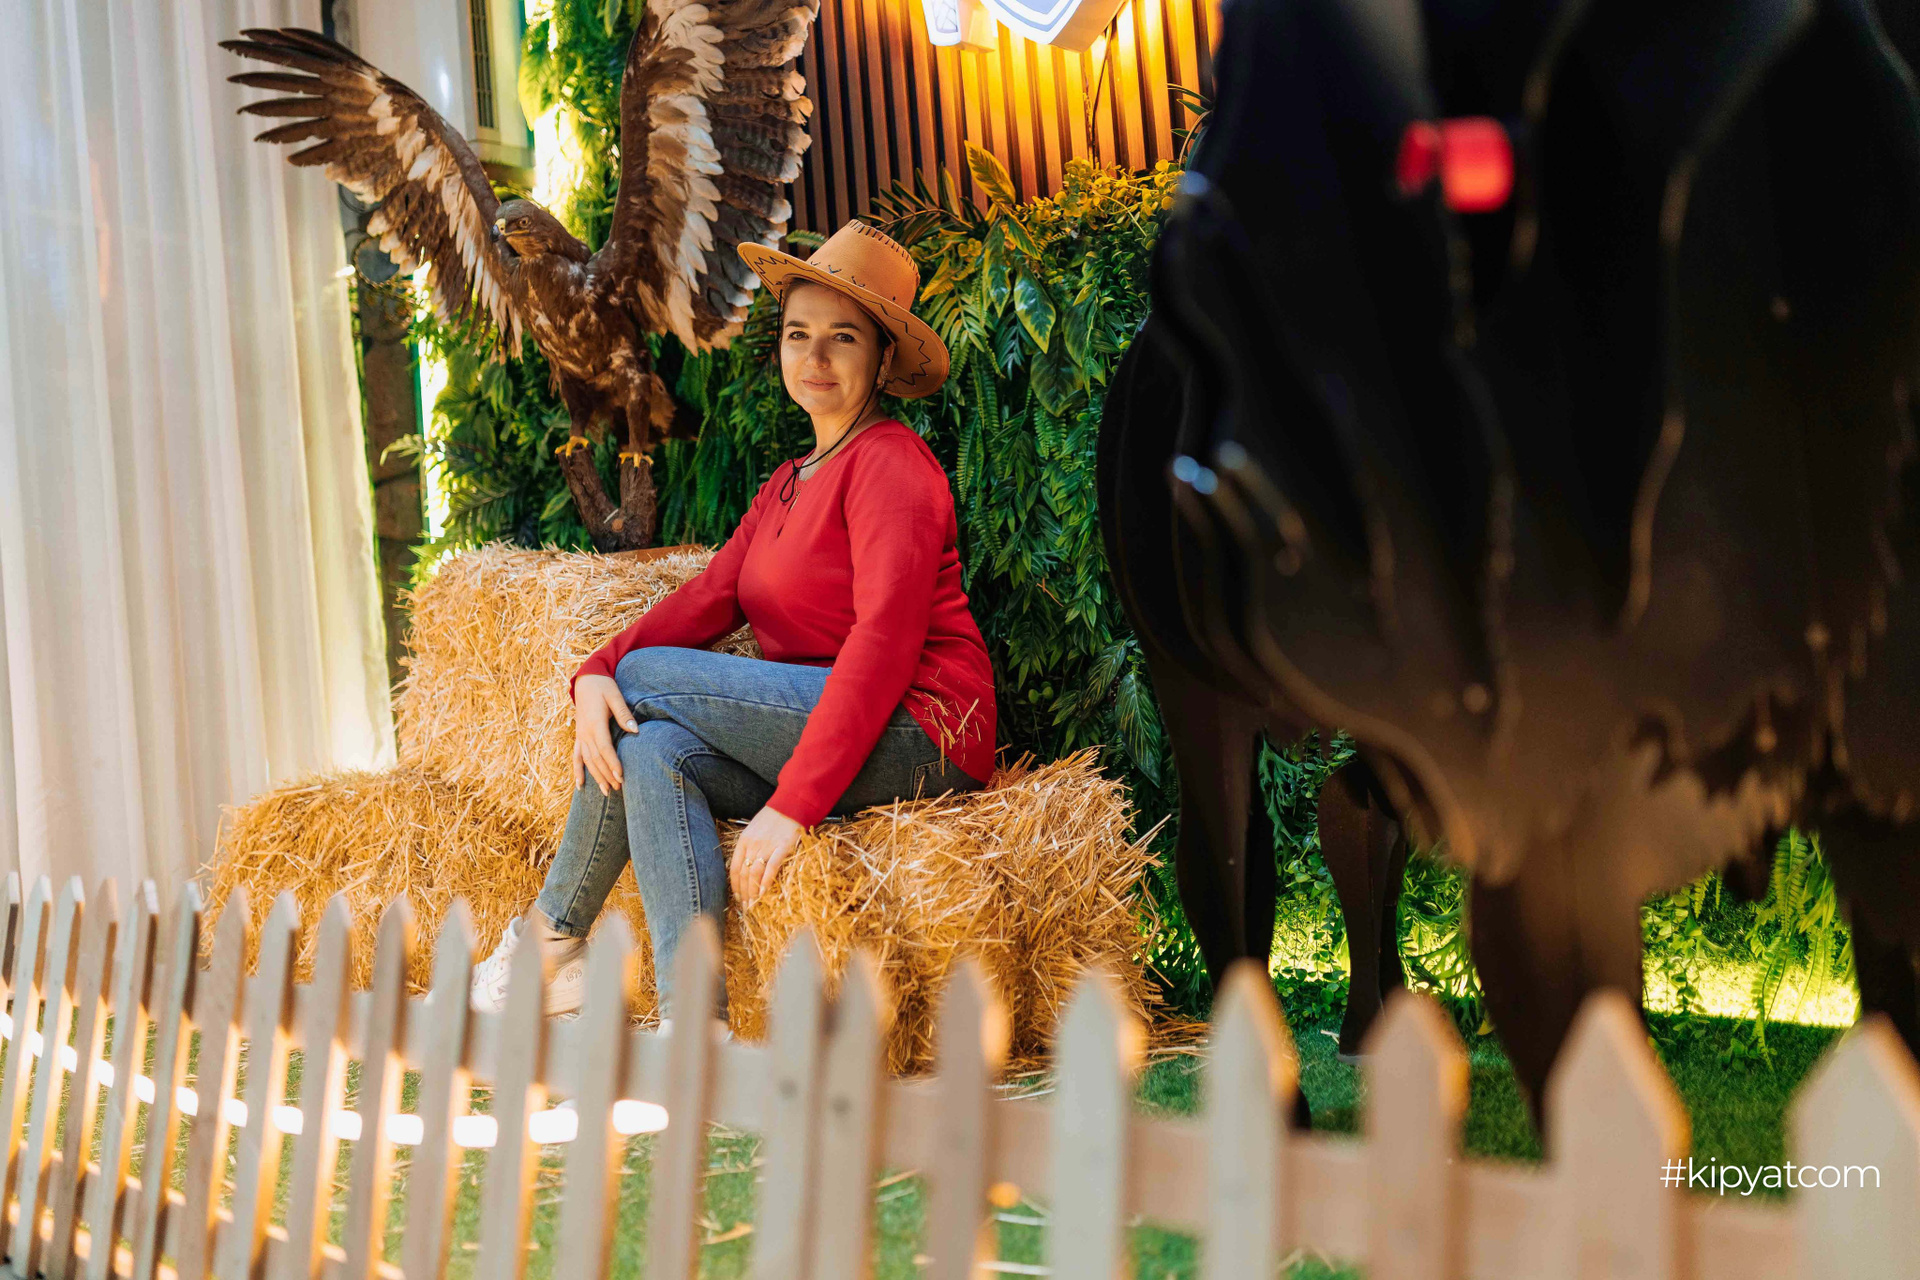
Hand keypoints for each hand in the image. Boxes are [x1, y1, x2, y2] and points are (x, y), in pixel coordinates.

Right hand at [573, 673, 638, 794]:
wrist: (586, 680)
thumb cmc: (603, 686)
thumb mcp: (615, 696)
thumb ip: (624, 714)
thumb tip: (636, 730)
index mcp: (595, 723)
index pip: (604, 748)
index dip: (612, 763)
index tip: (621, 776)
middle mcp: (585, 732)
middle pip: (596, 759)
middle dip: (607, 775)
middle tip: (619, 788)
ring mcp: (580, 735)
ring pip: (587, 760)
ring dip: (596, 777)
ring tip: (606, 792)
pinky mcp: (579, 735)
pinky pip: (576, 756)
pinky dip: (578, 771)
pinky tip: (580, 786)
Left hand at [728, 805, 803, 904]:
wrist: (791, 805)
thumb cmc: (773, 819)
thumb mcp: (754, 830)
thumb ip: (750, 847)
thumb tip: (747, 867)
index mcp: (744, 841)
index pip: (735, 868)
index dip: (735, 886)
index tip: (738, 898)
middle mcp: (752, 845)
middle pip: (744, 874)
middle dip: (743, 893)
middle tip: (746, 907)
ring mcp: (767, 846)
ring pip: (755, 873)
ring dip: (753, 891)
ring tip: (754, 904)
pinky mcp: (782, 847)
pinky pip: (772, 867)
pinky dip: (766, 881)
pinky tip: (764, 892)